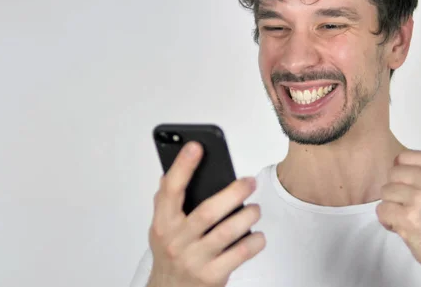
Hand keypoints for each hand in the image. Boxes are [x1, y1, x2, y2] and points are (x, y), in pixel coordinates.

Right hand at [147, 142, 265, 286]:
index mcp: (163, 224)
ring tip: (255, 209)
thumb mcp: (162, 229)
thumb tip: (174, 169)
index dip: (183, 166)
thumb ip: (167, 202)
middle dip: (232, 193)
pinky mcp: (212, 276)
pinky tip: (258, 235)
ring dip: (247, 216)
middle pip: (207, 212)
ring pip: (227, 233)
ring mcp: (194, 260)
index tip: (196, 146)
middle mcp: (176, 242)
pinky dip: (254, 241)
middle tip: (249, 181)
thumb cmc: (172, 255)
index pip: (171, 190)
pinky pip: (240, 254)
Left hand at [376, 150, 420, 285]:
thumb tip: (393, 164)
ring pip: (385, 192)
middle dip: (395, 191)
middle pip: (392, 174)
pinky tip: (403, 227)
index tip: (412, 188)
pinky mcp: (409, 218)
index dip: (401, 175)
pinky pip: (382, 210)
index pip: (403, 157)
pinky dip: (387, 221)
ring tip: (408, 217)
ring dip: (391, 207)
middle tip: (410, 206)